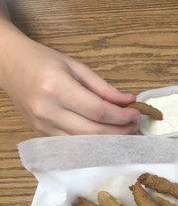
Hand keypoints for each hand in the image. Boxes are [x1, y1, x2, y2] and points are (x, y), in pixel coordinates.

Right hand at [0, 23, 139, 134]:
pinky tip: (105, 137)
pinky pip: (72, 145)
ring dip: (108, 141)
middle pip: (93, 132)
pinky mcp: (42, 134)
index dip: (121, 116)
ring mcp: (43, 126)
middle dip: (119, 132)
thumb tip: (128, 101)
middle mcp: (49, 111)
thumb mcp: (76, 66)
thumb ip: (103, 87)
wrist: (10, 65)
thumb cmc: (44, 60)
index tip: (136, 113)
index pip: (98, 111)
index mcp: (57, 88)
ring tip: (124, 134)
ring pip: (83, 143)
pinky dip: (92, 143)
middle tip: (135, 127)